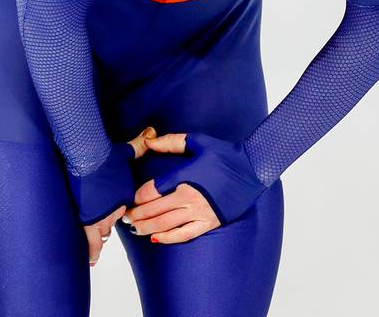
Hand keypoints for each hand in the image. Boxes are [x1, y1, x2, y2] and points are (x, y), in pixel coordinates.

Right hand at [85, 125, 154, 265]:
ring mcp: (100, 213)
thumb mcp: (126, 151)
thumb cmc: (106, 154)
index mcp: (123, 195)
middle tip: (104, 240)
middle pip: (110, 225)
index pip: (122, 210)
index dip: (118, 213)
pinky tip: (91, 259)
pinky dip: (91, 249)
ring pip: (100, 234)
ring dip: (98, 244)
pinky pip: (90, 237)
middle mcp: (113, 207)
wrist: (88, 155)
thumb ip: (139, 145)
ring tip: (95, 257)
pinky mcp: (86, 215)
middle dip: (106, 233)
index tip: (118, 218)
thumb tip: (151, 132)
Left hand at [125, 131, 267, 241]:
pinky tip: (156, 238)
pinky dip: (169, 238)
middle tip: (124, 216)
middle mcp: (191, 197)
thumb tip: (149, 140)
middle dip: (137, 214)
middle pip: (155, 210)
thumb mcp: (198, 142)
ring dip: (147, 227)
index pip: (152, 191)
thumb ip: (171, 142)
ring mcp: (201, 212)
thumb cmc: (226, 154)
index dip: (136, 197)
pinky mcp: (211, 222)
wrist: (254, 169)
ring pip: (167, 224)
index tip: (128, 199)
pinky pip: (185, 234)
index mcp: (185, 178)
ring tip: (133, 228)